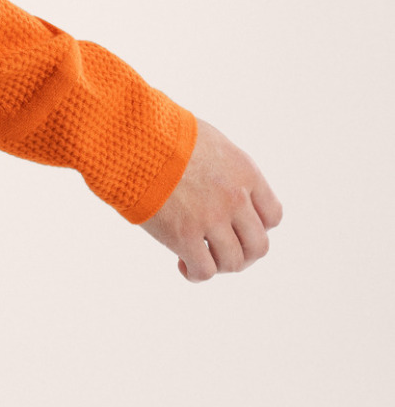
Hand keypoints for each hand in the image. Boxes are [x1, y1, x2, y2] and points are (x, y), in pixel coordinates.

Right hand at [140, 117, 282, 280]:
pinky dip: (195, 273)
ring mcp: (211, 218)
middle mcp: (235, 198)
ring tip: (198, 256)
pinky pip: (204, 270)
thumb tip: (218, 183)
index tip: (236, 227)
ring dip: (218, 264)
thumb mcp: (208, 141)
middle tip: (220, 249)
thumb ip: (224, 167)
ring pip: (234, 262)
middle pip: (258, 245)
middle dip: (241, 253)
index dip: (256, 227)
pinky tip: (182, 263)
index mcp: (244, 172)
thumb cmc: (162, 134)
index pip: (272, 216)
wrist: (134, 138)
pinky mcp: (184, 235)